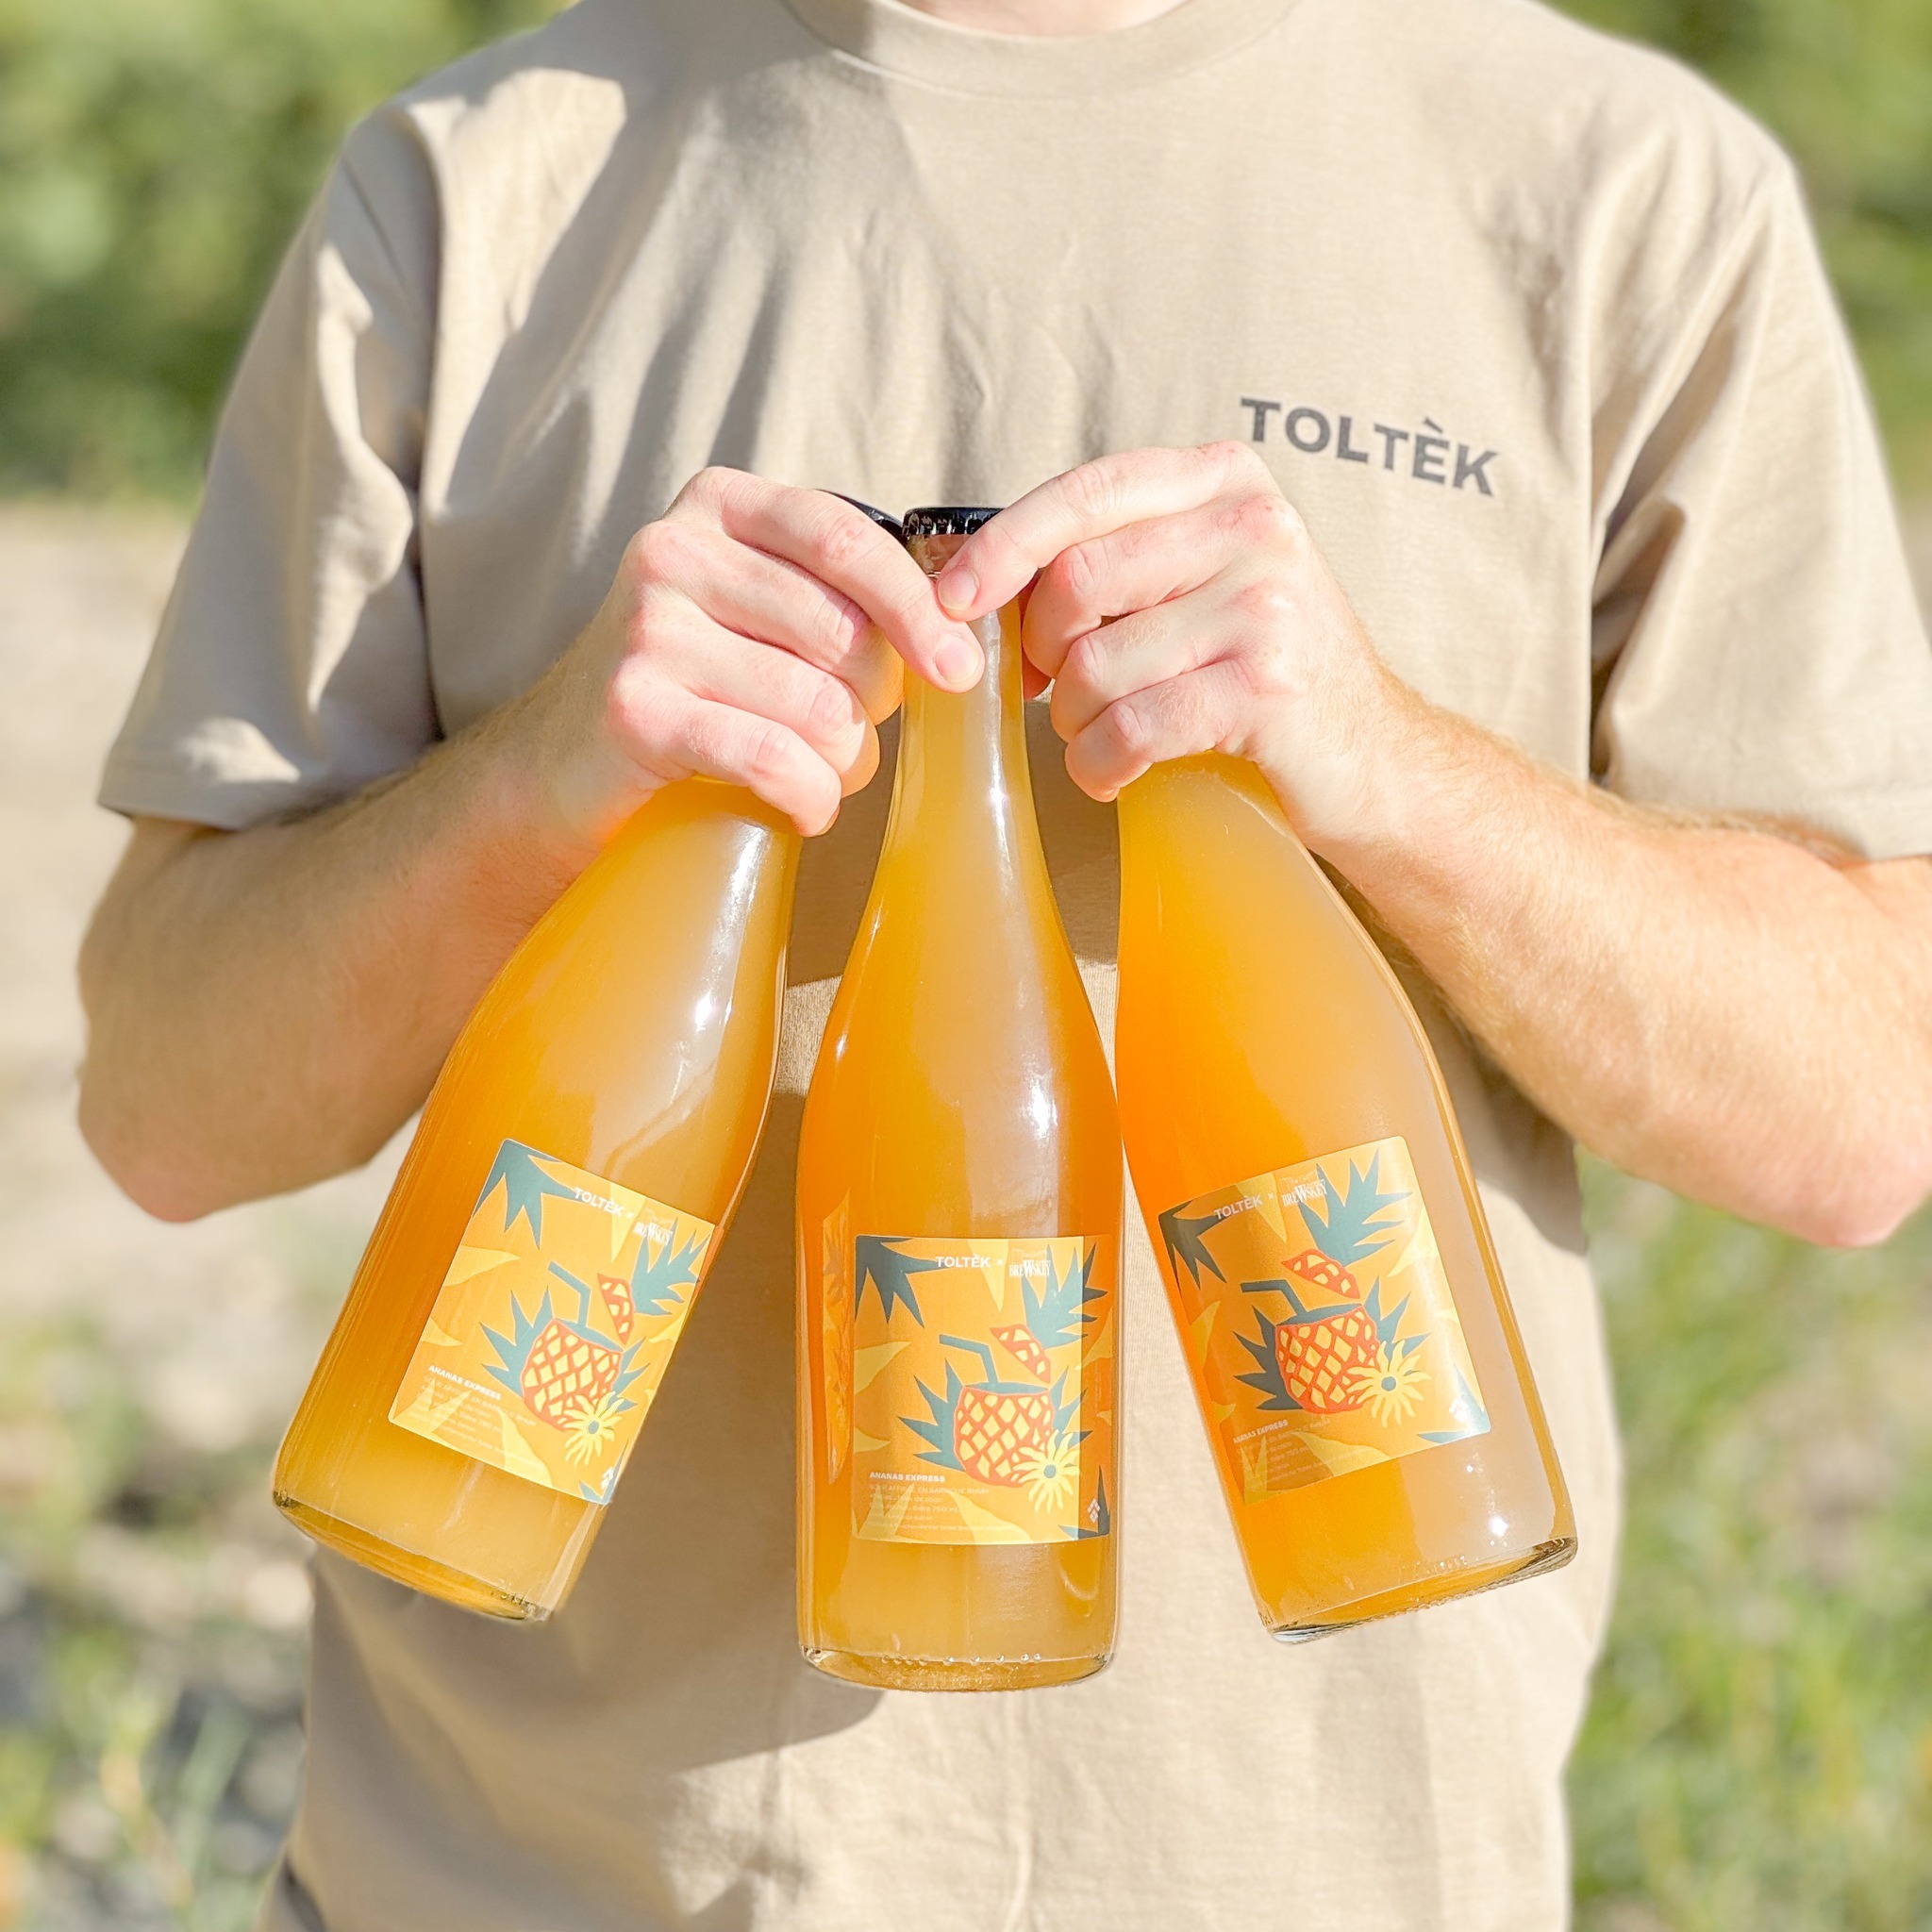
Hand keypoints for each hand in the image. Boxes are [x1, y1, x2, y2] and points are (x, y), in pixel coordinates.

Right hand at [519, 470, 982, 845]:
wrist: (558, 765)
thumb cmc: (692, 686)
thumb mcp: (754, 609)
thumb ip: (836, 594)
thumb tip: (956, 636)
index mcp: (720, 507)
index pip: (847, 540)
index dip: (918, 609)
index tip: (960, 670)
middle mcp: (674, 551)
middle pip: (842, 634)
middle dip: (872, 704)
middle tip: (851, 738)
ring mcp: (646, 628)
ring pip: (816, 706)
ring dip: (844, 764)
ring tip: (822, 777)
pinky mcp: (634, 710)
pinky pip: (771, 757)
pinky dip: (809, 797)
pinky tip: (805, 809)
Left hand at [934, 443, 1408, 848]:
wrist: (1375, 760)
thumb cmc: (1263, 672)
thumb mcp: (1202, 582)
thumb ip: (1116, 558)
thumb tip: (976, 583)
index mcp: (1226, 482)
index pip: (1086, 492)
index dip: (1003, 545)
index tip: (952, 598)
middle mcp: (1253, 527)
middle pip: (1076, 582)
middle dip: (1041, 652)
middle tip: (1050, 691)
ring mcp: (1266, 607)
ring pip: (1095, 664)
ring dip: (1072, 719)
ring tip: (1098, 734)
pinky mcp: (1267, 690)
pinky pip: (1132, 727)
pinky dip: (1100, 764)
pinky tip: (1112, 773)